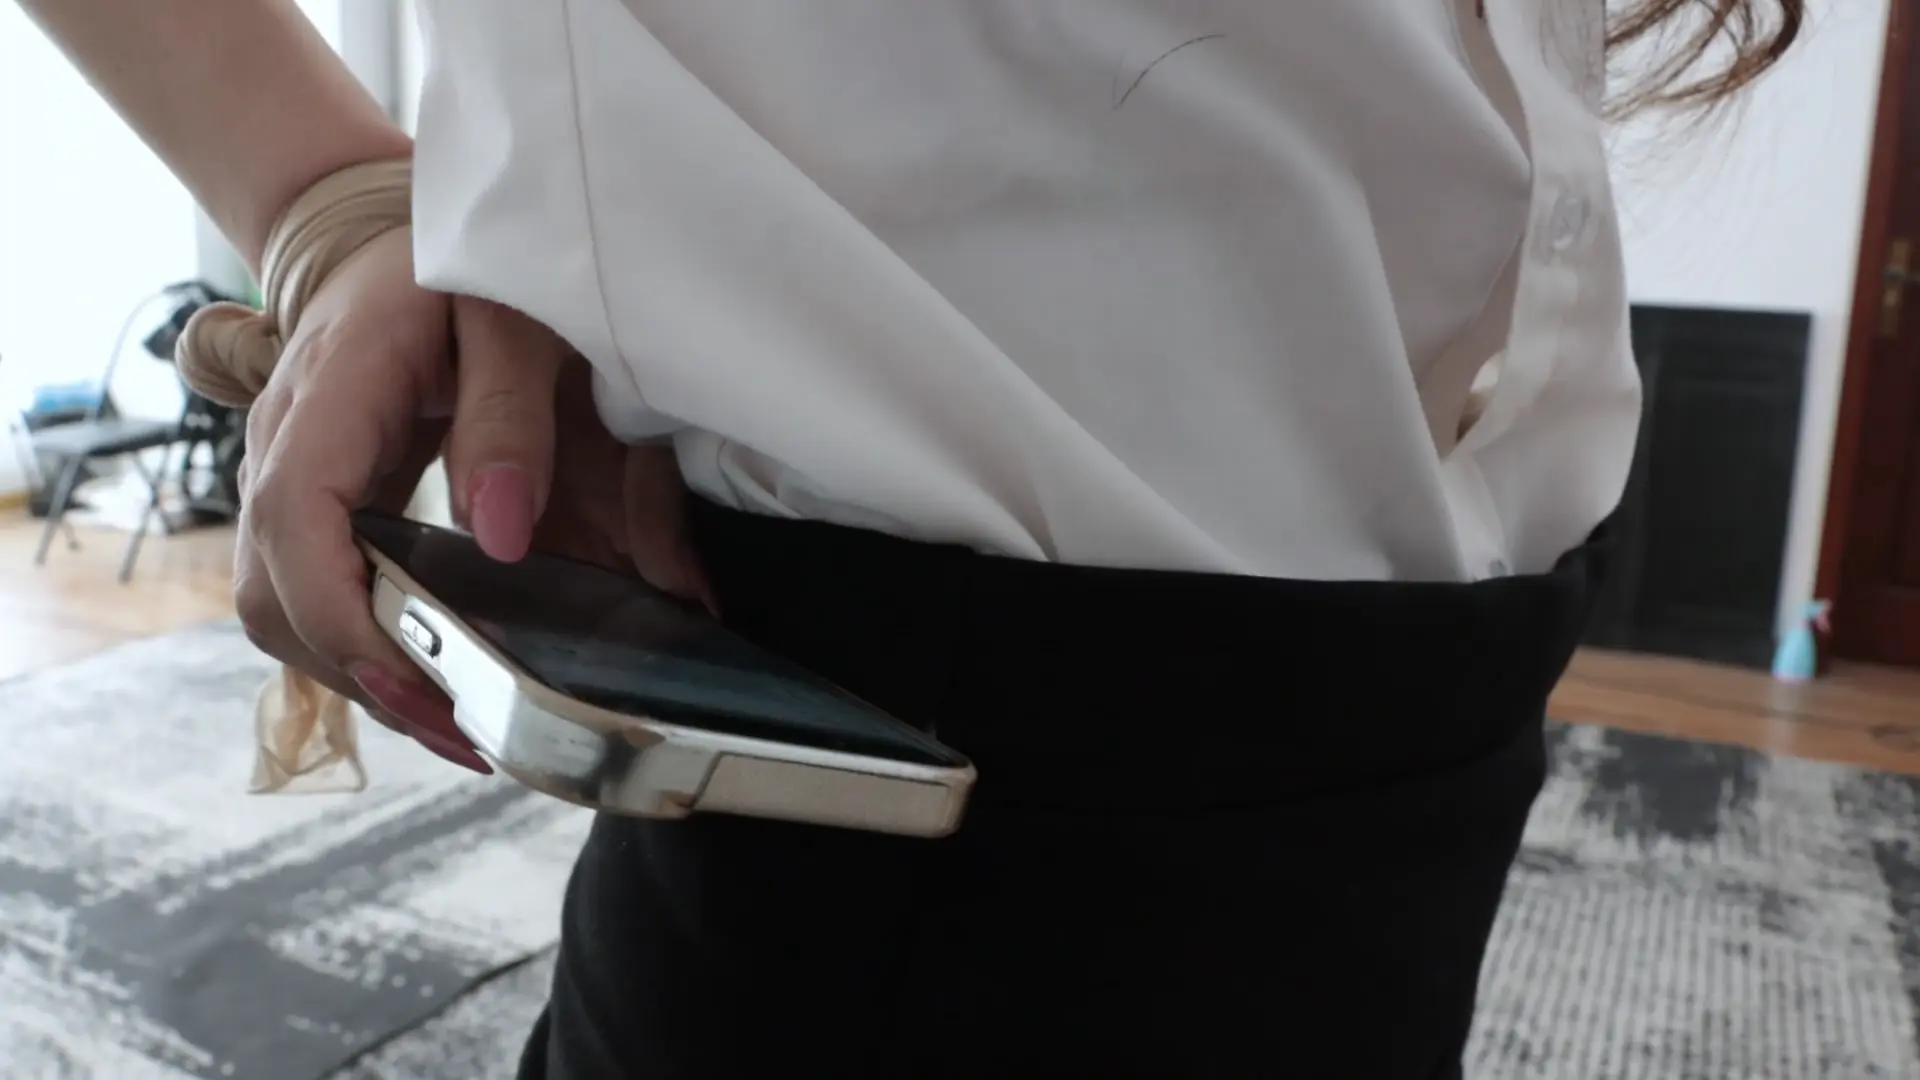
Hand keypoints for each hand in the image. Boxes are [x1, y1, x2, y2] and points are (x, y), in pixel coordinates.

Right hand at [235, 227, 704, 771]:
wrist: (391, 242)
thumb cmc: (456, 271)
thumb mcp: (509, 318)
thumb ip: (511, 415)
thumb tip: (502, 534)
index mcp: (329, 398)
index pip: (296, 525)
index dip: (348, 620)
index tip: (424, 687)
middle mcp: (283, 452)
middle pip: (274, 598)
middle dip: (361, 680)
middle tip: (470, 736)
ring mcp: (287, 485)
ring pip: (284, 612)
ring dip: (361, 680)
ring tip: (462, 727)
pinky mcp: (313, 509)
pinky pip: (313, 597)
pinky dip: (364, 651)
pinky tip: (437, 679)